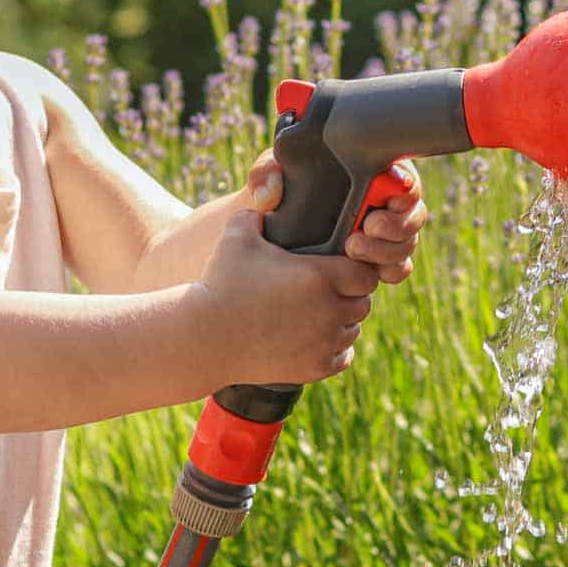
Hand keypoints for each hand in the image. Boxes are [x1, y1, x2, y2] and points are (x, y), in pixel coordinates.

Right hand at [198, 205, 379, 387]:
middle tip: (327, 289)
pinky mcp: (314, 368)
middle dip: (348, 294)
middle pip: (363, 301)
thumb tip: (265, 198)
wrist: (202, 337)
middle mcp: (329, 311)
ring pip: (352, 329)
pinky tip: (314, 336)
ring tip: (318, 311)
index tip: (340, 267)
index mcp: (319, 277)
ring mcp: (323, 343)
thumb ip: (258, 211)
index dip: (355, 269)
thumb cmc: (220, 284)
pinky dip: (333, 347)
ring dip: (341, 320)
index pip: (365, 273)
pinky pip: (342, 355)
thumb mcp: (237, 236)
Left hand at [234, 152, 426, 285]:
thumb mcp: (267, 176)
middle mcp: (381, 203)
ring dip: (388, 250)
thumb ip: (264, 174)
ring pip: (406, 243)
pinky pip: (398, 268)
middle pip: (412, 213)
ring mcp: (382, 235)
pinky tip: (371, 273)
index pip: (402, 176)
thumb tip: (270, 195)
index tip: (383, 194)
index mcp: (367, 172)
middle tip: (367, 226)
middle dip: (396, 224)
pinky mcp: (375, 262)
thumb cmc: (273, 198)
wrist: (266, 238)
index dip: (404, 187)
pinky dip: (390, 271)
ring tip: (353, 248)